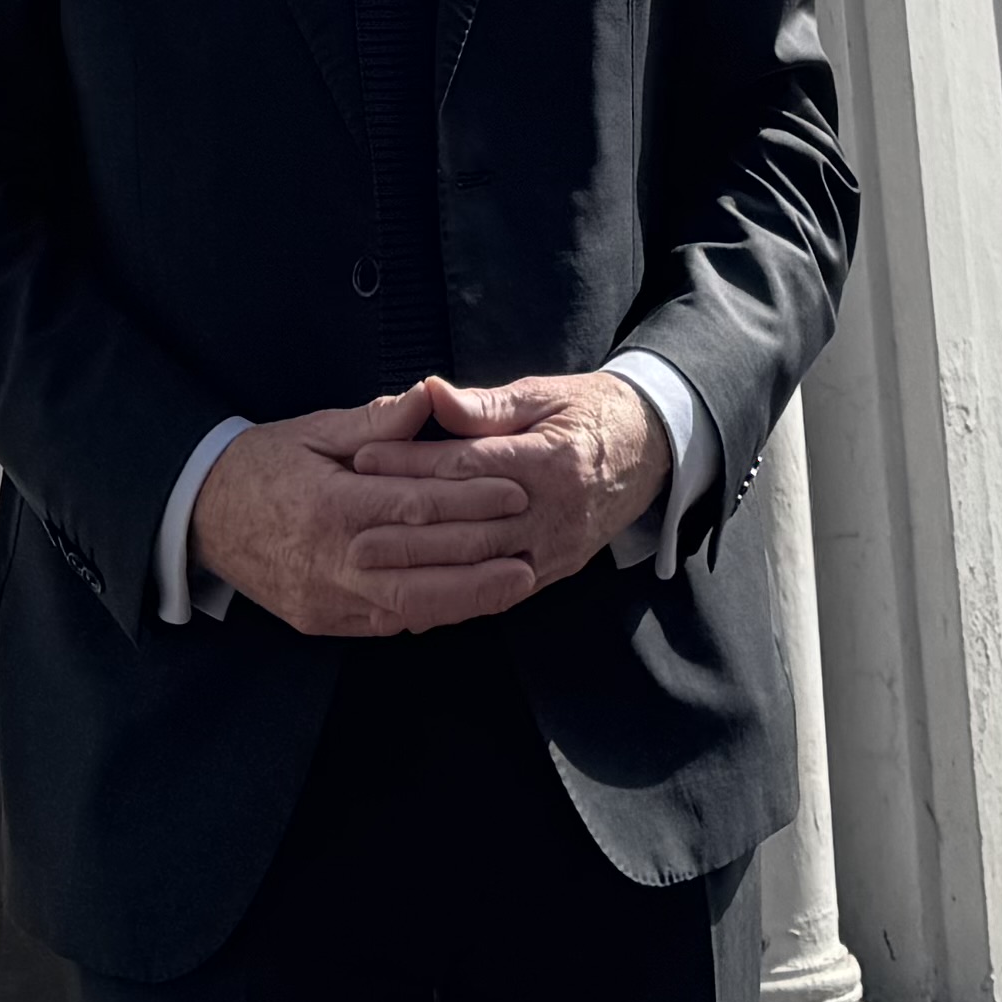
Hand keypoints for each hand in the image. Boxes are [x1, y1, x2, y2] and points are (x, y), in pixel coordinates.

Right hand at [192, 390, 541, 637]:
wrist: (200, 515)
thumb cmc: (262, 465)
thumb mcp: (314, 430)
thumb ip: (376, 423)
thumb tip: (428, 397)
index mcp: (330, 503)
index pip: (414, 505)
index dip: (470, 501)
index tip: (515, 493)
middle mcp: (329, 558)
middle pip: (420, 563)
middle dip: (481, 556)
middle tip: (531, 545)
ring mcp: (324, 597)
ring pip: (408, 605)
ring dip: (467, 597)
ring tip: (515, 583)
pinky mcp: (321, 622)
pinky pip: (384, 622)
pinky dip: (430, 612)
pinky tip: (467, 600)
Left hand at [347, 369, 670, 594]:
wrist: (651, 448)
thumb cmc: (587, 411)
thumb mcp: (541, 394)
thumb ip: (485, 405)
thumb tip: (431, 394)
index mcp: (548, 458)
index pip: (467, 465)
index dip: (412, 463)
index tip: (363, 460)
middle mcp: (553, 509)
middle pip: (469, 526)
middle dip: (406, 532)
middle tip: (350, 533)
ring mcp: (557, 546)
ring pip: (482, 569)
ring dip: (425, 574)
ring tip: (372, 573)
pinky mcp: (557, 569)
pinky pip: (501, 592)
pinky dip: (458, 601)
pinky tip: (416, 607)